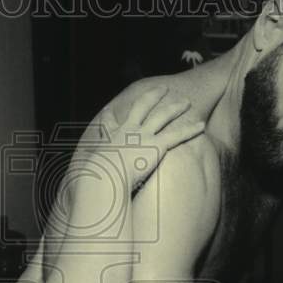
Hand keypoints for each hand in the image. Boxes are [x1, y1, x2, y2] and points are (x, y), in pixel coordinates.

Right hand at [79, 87, 204, 193]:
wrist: (105, 177)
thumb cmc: (96, 180)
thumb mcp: (89, 176)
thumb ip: (88, 180)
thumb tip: (81, 194)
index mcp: (110, 138)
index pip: (109, 122)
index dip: (110, 115)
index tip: (110, 110)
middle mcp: (127, 131)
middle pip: (141, 107)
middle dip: (152, 96)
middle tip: (161, 89)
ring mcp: (143, 135)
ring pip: (162, 116)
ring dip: (175, 107)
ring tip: (186, 101)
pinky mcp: (157, 145)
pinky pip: (177, 135)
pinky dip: (190, 129)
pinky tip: (202, 125)